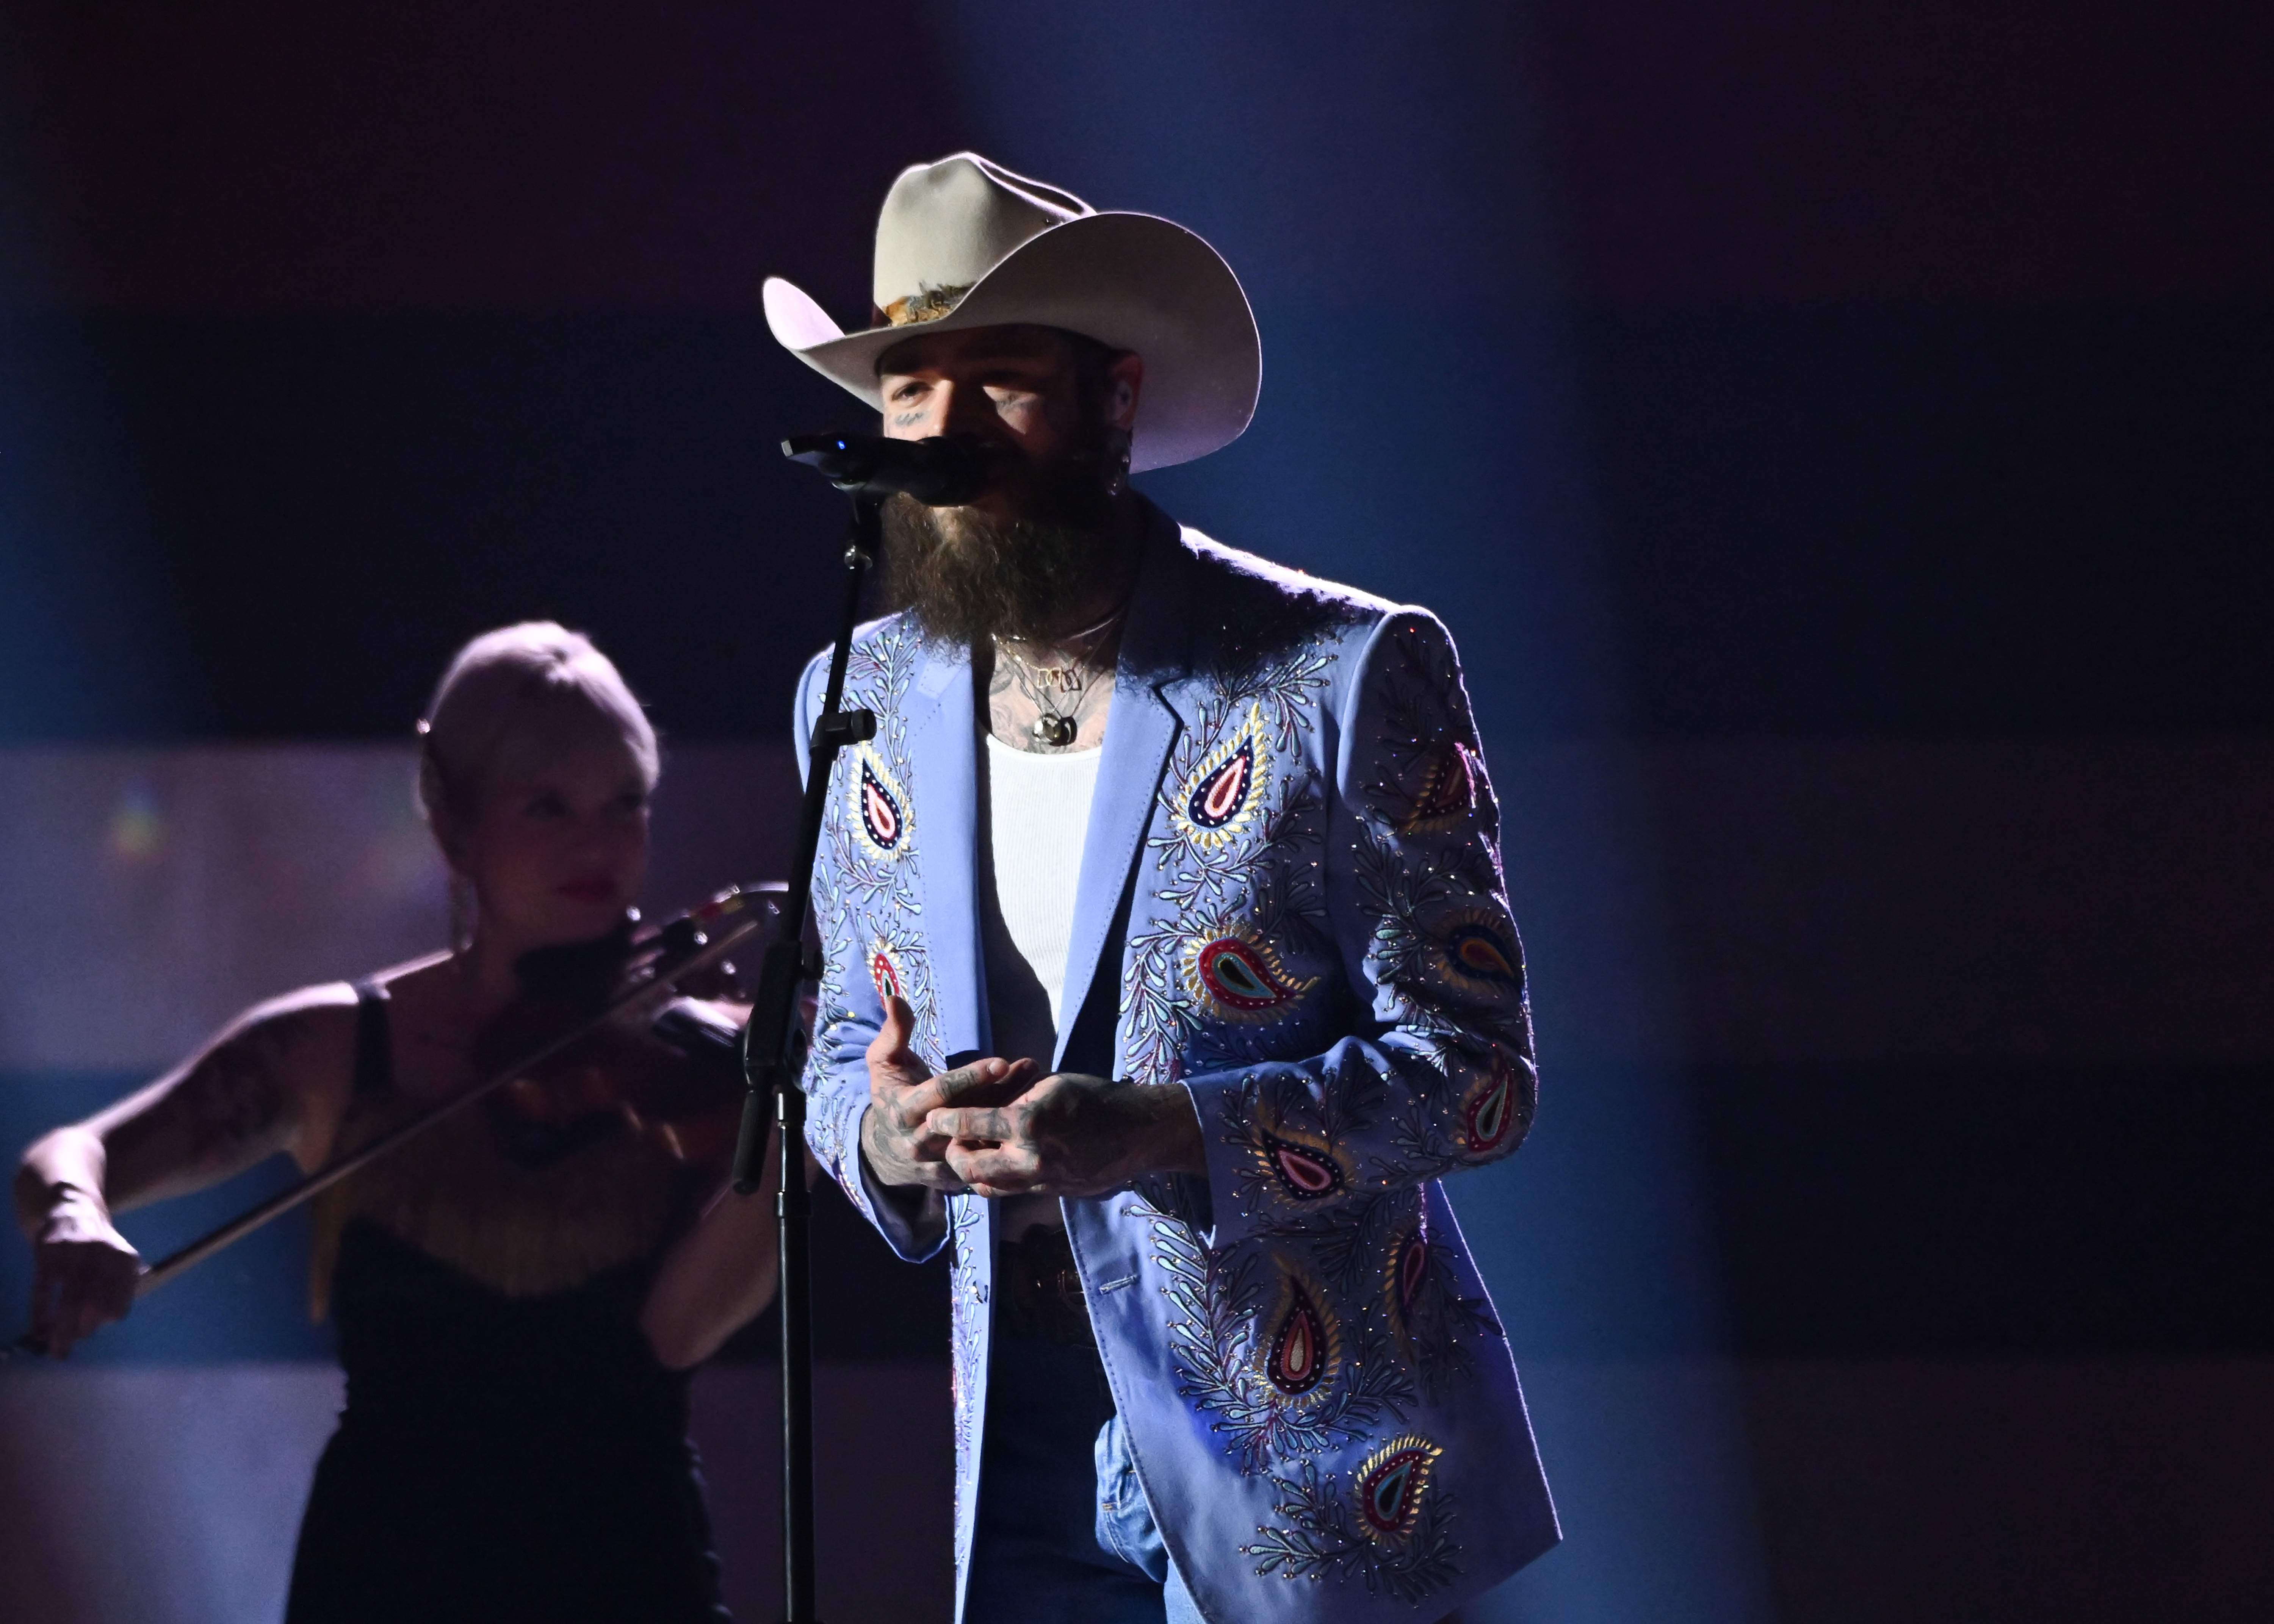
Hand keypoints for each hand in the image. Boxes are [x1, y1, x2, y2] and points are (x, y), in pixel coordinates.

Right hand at [28, 1188, 141, 1356]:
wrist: (72, 1206)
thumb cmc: (95, 1247)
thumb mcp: (116, 1263)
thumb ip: (115, 1292)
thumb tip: (96, 1327)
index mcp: (125, 1261)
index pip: (118, 1305)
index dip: (101, 1323)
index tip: (88, 1334)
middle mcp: (104, 1255)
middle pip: (94, 1306)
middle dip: (78, 1333)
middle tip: (64, 1350)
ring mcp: (76, 1252)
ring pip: (71, 1301)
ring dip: (60, 1330)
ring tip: (52, 1347)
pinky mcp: (49, 1250)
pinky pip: (44, 1288)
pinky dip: (40, 1312)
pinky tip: (38, 1328)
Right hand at [859, 996, 1033, 1191]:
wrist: (885, 1146)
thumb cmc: (890, 1092)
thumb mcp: (884, 1061)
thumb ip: (894, 1032)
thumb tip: (894, 997)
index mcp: (903, 1111)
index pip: (941, 1094)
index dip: (971, 1077)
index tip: (1001, 1062)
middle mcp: (920, 1141)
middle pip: (967, 1115)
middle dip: (1001, 1091)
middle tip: (1029, 1067)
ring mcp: (939, 1161)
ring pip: (980, 1136)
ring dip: (1010, 1109)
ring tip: (1037, 1083)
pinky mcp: (954, 1175)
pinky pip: (984, 1155)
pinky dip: (1005, 1134)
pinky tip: (1030, 1109)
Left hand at [932, 1074, 1203, 1198]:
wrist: (1139, 1133)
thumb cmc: (1097, 1097)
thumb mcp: (1051, 1085)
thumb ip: (1015, 1098)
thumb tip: (986, 1103)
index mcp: (1028, 1122)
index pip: (969, 1124)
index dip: (946, 1120)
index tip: (934, 1115)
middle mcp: (1029, 1159)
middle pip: (968, 1167)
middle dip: (953, 1153)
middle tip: (950, 1139)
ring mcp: (1040, 1182)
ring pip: (986, 1187)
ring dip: (972, 1171)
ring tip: (970, 1153)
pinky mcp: (1051, 1194)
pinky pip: (1011, 1193)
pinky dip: (996, 1181)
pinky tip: (997, 1165)